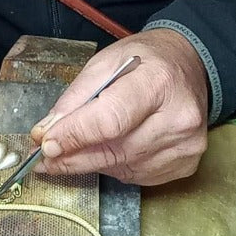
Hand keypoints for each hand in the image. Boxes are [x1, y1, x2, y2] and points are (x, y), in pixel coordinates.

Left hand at [30, 28, 208, 185]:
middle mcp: (179, 118)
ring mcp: (186, 145)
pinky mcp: (186, 164)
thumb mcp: (106, 61)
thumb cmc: (146, 59)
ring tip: (74, 150)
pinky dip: (116, 165)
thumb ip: (76, 97)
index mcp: (158, 81)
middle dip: (73, 156)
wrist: (191, 65)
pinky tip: (111, 148)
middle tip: (43, 159)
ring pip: (122, 167)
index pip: (110, 119)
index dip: (75, 135)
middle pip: (114, 150)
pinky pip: (137, 175)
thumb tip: (47, 132)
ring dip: (92, 162)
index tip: (45, 144)